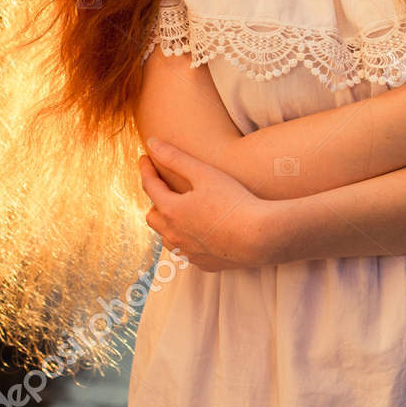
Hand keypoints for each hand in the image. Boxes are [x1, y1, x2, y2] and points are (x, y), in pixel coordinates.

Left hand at [139, 140, 274, 269]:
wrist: (260, 238)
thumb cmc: (234, 202)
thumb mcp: (204, 174)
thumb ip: (175, 158)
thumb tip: (152, 143)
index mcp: (171, 210)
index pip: (150, 186)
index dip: (146, 169)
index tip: (145, 158)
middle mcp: (174, 234)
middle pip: (153, 216)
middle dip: (156, 200)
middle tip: (165, 188)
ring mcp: (188, 252)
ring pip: (167, 237)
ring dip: (168, 223)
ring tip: (180, 212)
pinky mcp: (204, 264)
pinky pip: (187, 252)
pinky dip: (187, 240)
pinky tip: (199, 233)